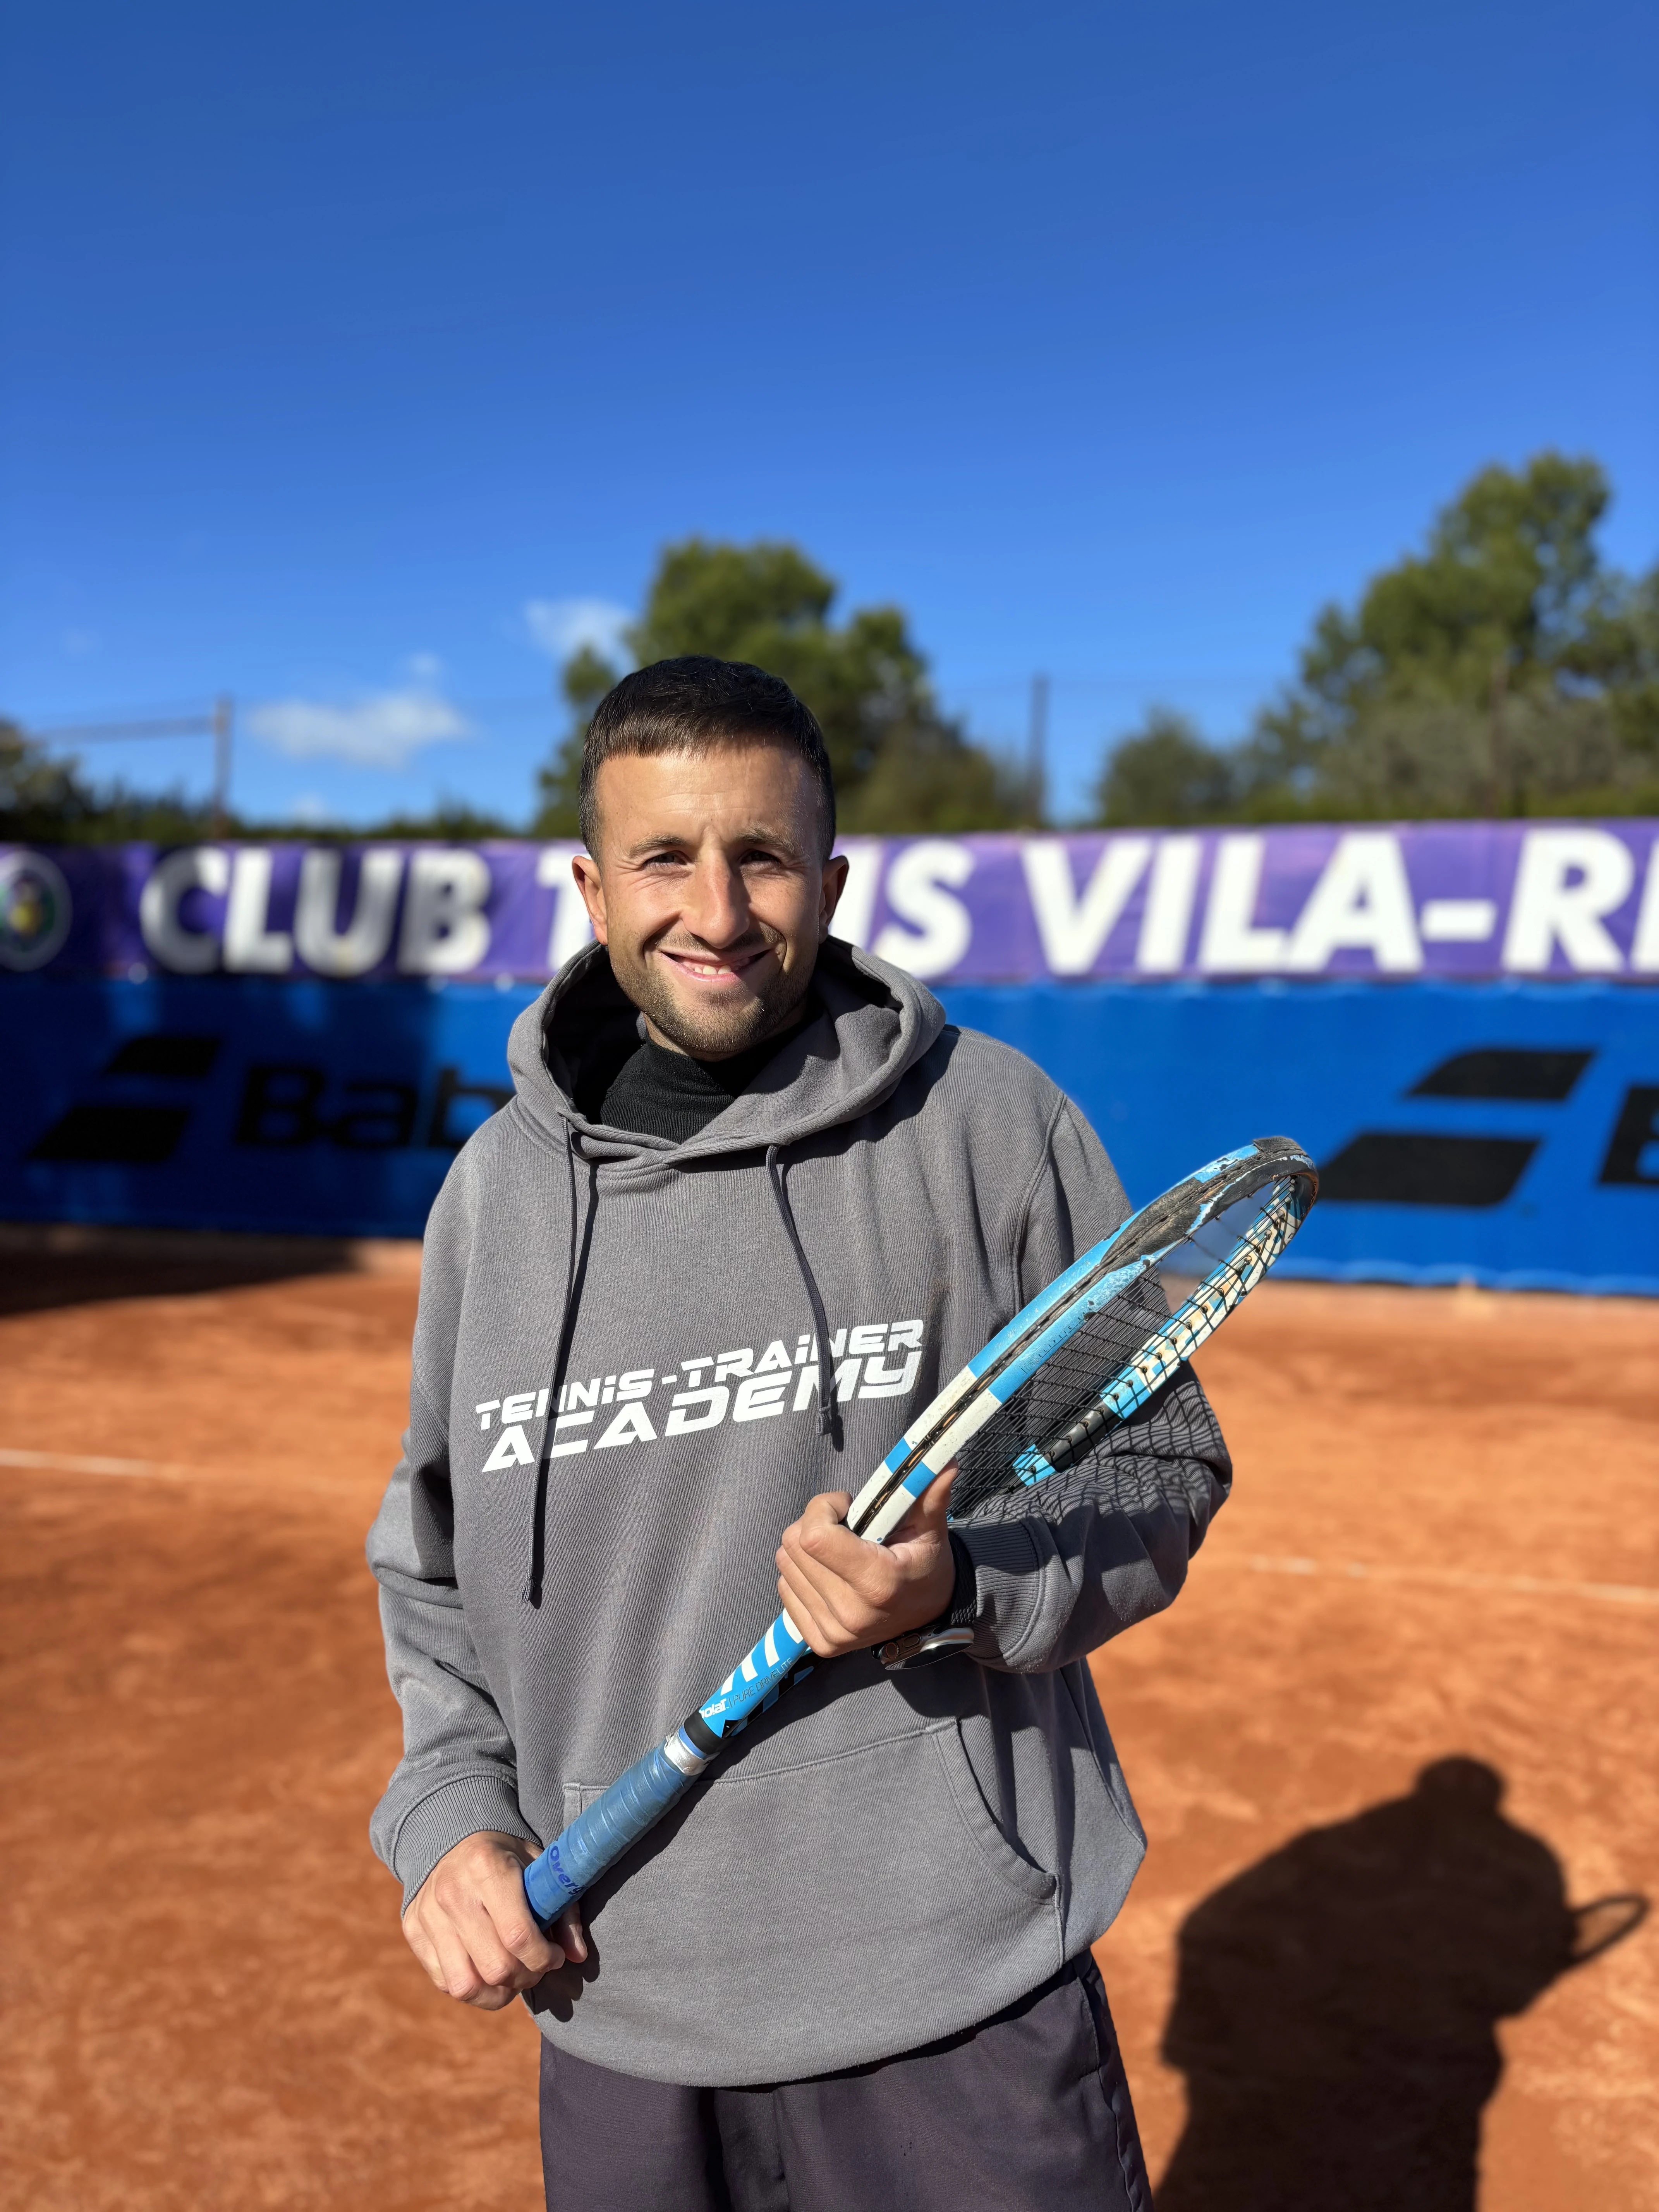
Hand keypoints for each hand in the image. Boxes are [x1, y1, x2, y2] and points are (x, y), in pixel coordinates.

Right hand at [402, 1830, 585, 2010]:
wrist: (451, 1836)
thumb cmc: (505, 1855)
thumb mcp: (538, 1866)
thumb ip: (563, 1910)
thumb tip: (577, 1956)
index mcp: (486, 1867)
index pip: (518, 1935)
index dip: (543, 1958)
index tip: (554, 1956)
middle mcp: (452, 1893)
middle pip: (495, 1967)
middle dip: (525, 1977)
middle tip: (535, 1967)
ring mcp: (428, 1914)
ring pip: (465, 1985)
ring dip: (497, 1993)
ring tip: (512, 1977)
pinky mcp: (414, 1931)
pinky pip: (444, 1982)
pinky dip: (472, 1988)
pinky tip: (486, 1971)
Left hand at [775, 1467, 956, 1658]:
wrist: (927, 1615)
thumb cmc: (925, 1564)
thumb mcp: (930, 1528)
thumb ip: (930, 1494)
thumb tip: (945, 1461)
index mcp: (878, 1582)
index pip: (815, 1536)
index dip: (824, 1508)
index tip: (847, 1506)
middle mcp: (851, 1613)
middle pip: (794, 1545)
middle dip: (815, 1522)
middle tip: (845, 1527)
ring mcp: (833, 1632)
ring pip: (784, 1563)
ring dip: (806, 1547)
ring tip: (838, 1550)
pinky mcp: (819, 1642)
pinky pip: (784, 1587)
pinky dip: (801, 1572)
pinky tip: (830, 1573)